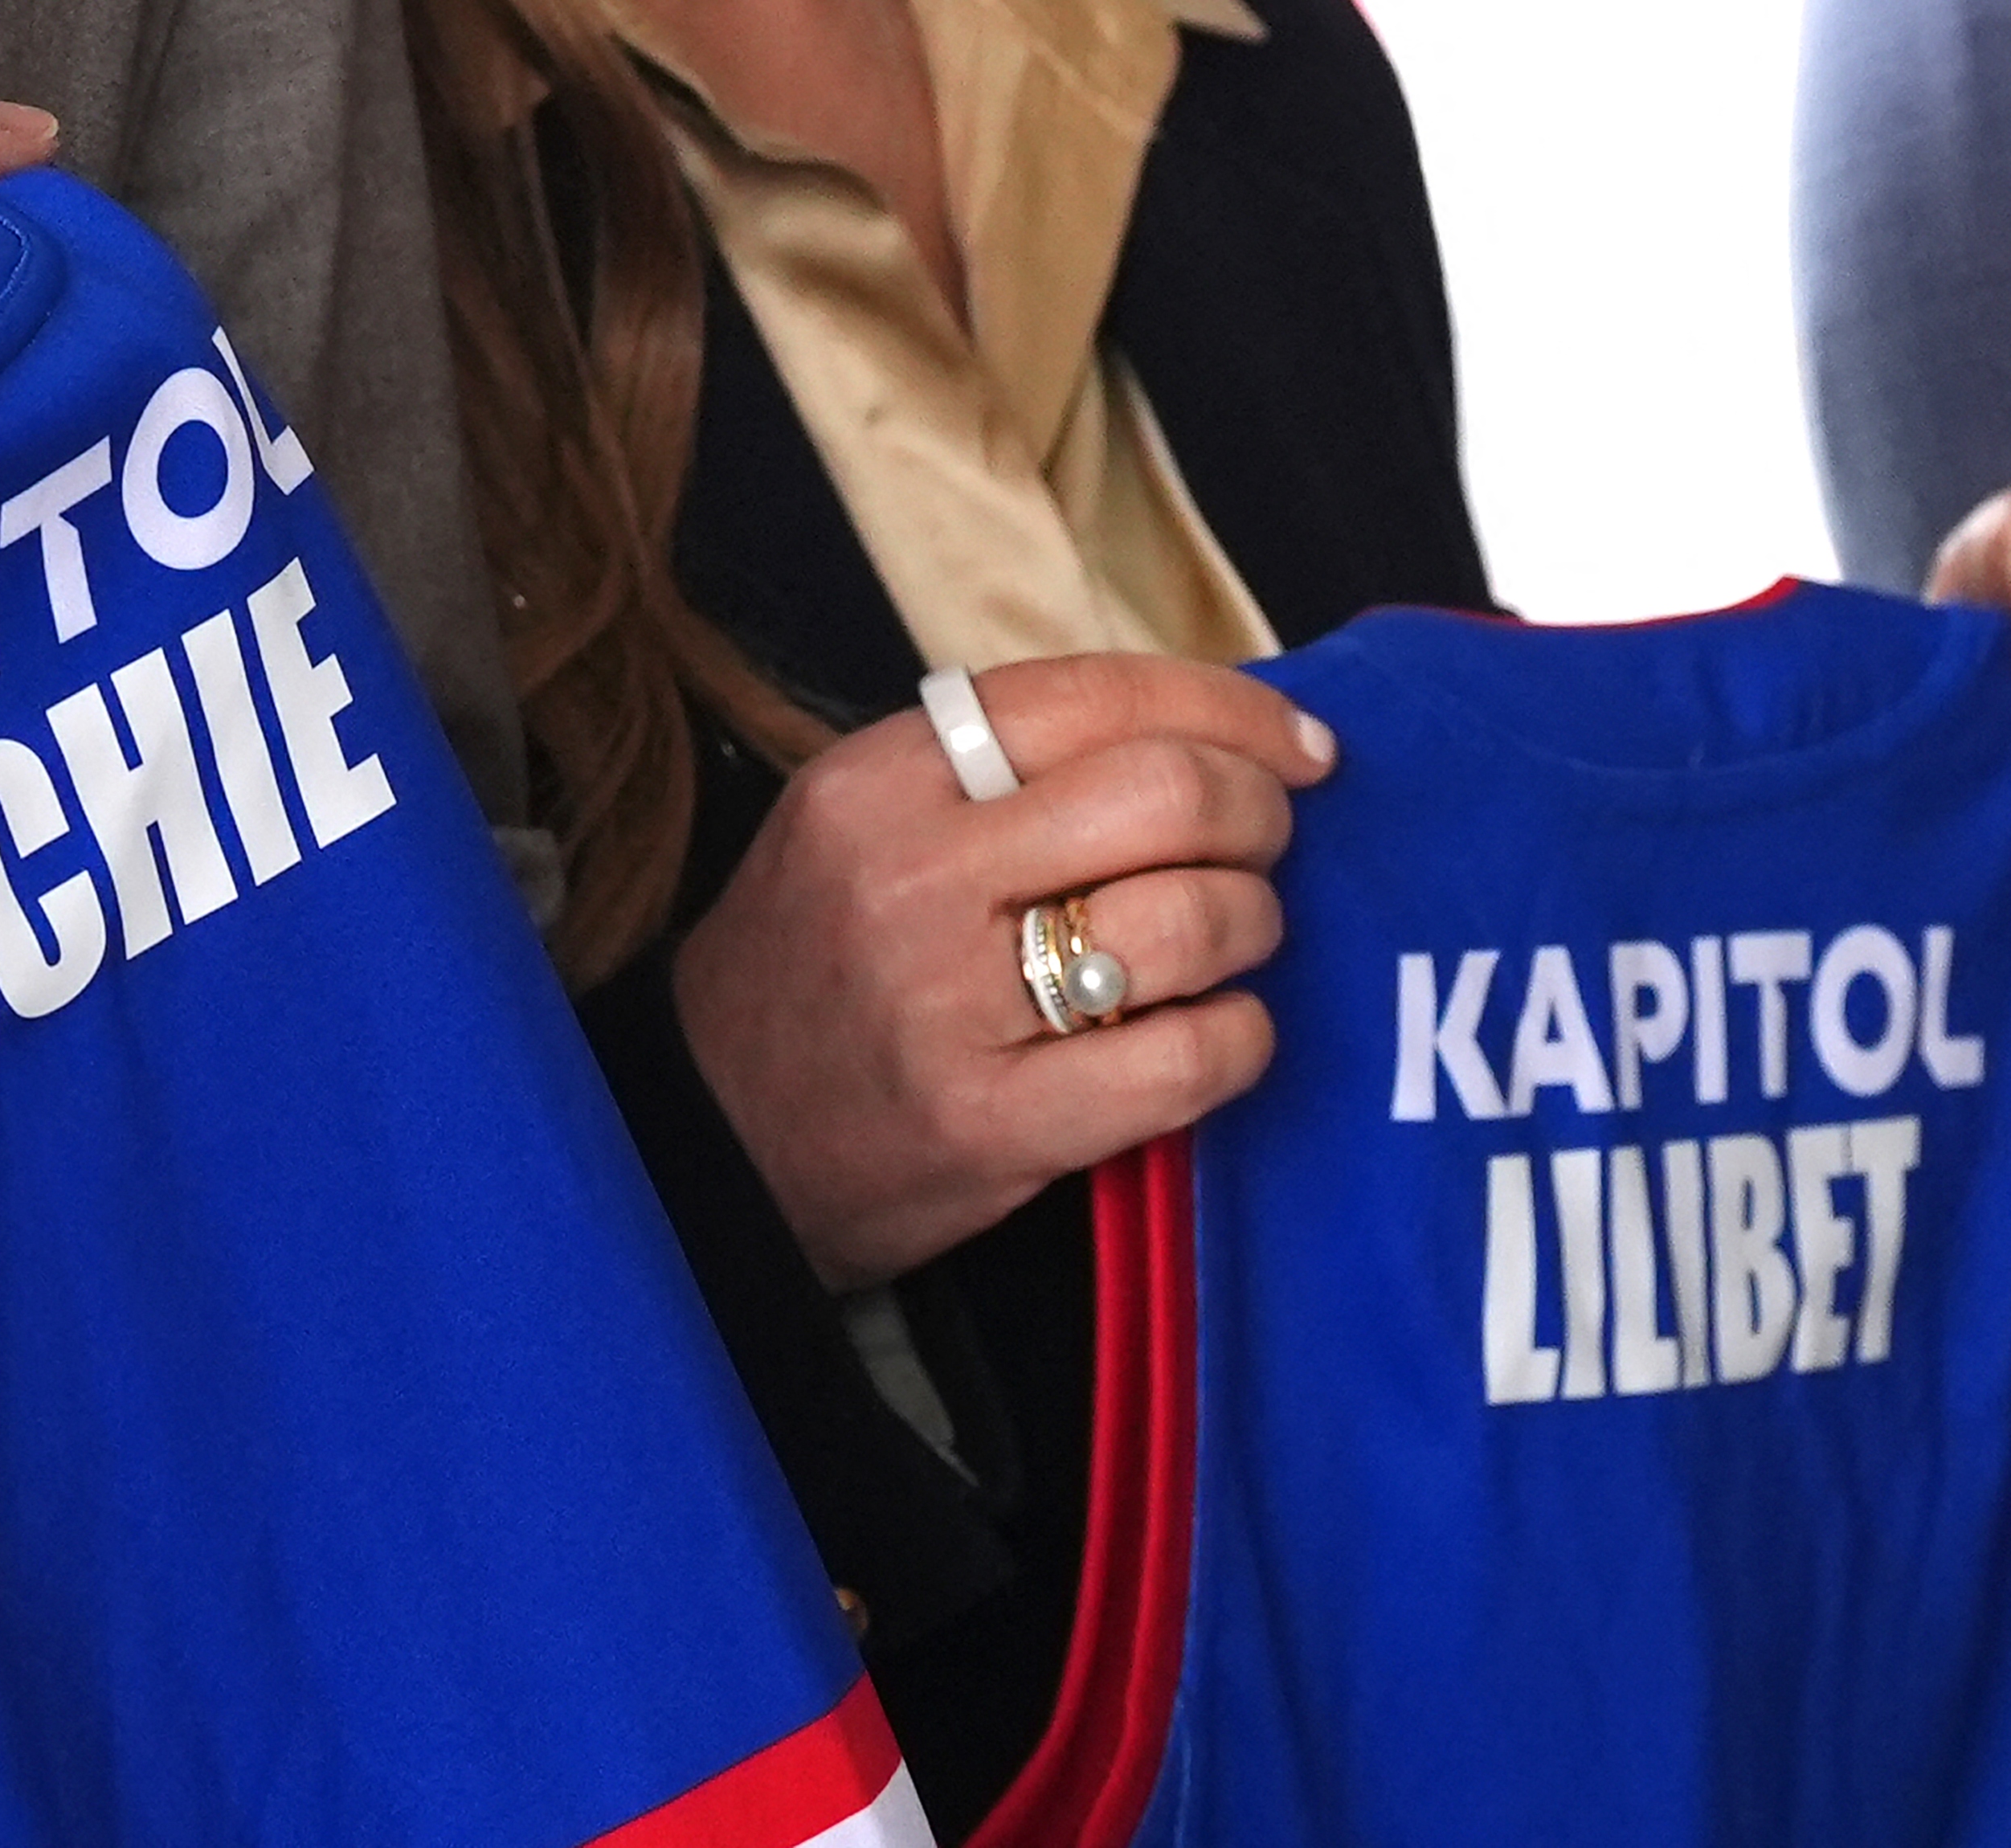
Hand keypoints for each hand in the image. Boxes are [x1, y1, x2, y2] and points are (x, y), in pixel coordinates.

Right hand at [673, 655, 1336, 1288]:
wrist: (709, 1144)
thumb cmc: (814, 970)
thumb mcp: (860, 825)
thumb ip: (1004, 769)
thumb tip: (1212, 730)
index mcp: (878, 780)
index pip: (1096, 694)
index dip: (1233, 709)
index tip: (1301, 749)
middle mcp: (910, 878)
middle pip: (1170, 792)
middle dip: (1260, 815)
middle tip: (1264, 849)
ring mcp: (947, 1007)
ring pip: (1193, 918)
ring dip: (1254, 926)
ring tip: (1228, 945)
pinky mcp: (990, 1125)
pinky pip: (1186, 1059)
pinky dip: (1240, 1041)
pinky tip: (1217, 1038)